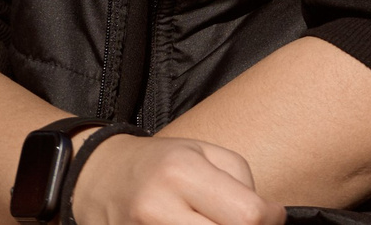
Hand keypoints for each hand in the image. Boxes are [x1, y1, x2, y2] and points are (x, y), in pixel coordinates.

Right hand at [66, 132, 282, 224]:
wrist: (99, 177)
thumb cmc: (161, 163)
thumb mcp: (205, 153)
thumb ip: (241, 182)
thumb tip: (265, 218)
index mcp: (182, 173)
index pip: (246, 215)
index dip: (270, 220)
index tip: (272, 215)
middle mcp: (157, 209)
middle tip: (245, 223)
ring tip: (215, 222)